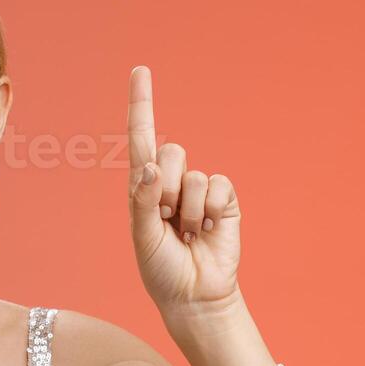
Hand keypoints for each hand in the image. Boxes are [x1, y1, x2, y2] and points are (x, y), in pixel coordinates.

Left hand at [124, 67, 242, 315]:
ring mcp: (197, 190)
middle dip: (165, 188)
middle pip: (169, 152)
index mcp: (142, 187)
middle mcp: (169, 182)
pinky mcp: (223, 200)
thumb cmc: (162, 268)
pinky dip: (210, 211)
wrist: (195, 295)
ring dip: (188, 210)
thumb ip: (144, 200)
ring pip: (192, 174)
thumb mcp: (143, 237)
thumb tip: (150, 167)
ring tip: (188, 233)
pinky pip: (217, 185)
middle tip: (168, 220)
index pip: (141, 138)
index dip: (142, 104)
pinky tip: (208, 231)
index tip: (140, 70)